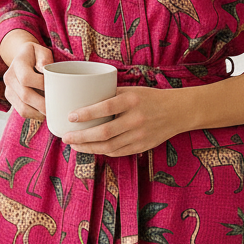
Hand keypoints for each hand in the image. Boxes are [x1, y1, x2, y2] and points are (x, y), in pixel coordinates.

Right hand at [1, 39, 51, 119]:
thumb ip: (44, 57)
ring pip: (23, 107)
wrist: (22, 57)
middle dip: (43, 104)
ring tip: (51, 112)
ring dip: (39, 112)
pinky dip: (34, 115)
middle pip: (25, 95)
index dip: (41, 85)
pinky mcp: (10, 97)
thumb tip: (45, 69)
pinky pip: (21, 111)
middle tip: (57, 107)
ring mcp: (8, 88)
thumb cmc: (36, 55)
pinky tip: (43, 113)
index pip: (26, 78)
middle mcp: (9, 77)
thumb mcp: (42, 50)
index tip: (54, 87)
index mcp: (18, 63)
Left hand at [60, 87, 187, 157]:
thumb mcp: (132, 91)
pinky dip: (103, 152)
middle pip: (104, 132)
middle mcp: (136, 119)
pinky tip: (92, 149)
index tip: (70, 116)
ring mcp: (139, 135)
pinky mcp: (142, 147)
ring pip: (109, 147)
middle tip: (66, 137)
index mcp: (132, 100)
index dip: (86, 113)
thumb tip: (84, 99)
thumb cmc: (150, 98)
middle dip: (81, 137)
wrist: (178, 111)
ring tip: (74, 145)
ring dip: (88, 148)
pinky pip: (118, 152)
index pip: (105, 108)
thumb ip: (111, 95)